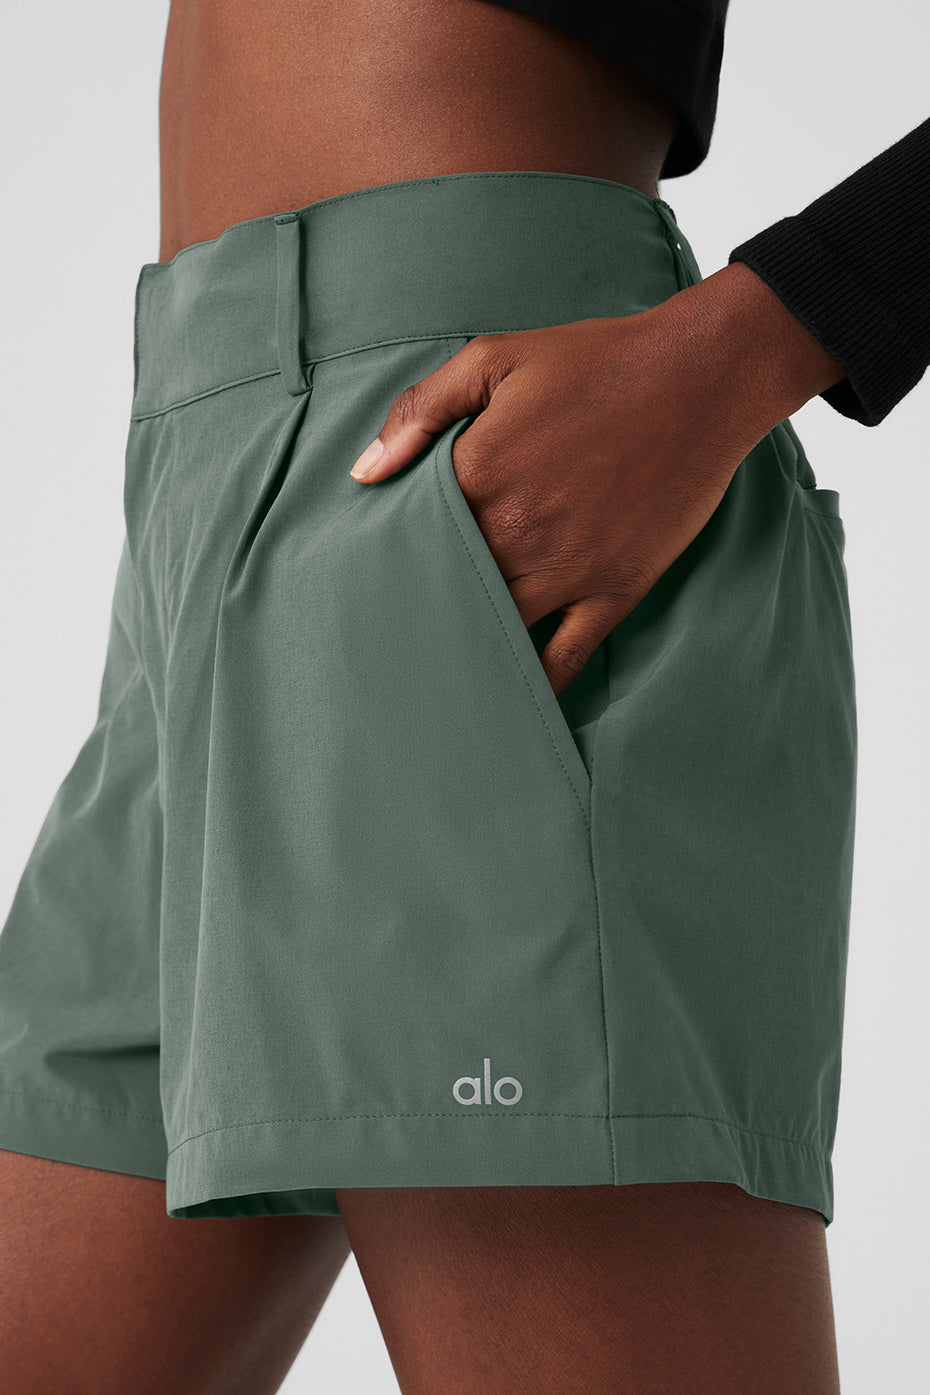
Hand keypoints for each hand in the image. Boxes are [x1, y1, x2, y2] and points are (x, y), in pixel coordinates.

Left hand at [348, 262, 844, 696]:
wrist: (701, 376)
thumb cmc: (596, 361)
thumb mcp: (494, 358)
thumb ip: (420, 410)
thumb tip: (365, 474)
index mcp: (476, 474)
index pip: (409, 538)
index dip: (390, 559)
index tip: (368, 579)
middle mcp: (515, 532)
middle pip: (447, 591)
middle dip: (420, 611)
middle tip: (388, 641)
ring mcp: (567, 569)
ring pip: (496, 630)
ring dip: (466, 648)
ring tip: (435, 675)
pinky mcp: (614, 589)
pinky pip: (566, 658)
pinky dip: (536, 683)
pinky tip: (509, 698)